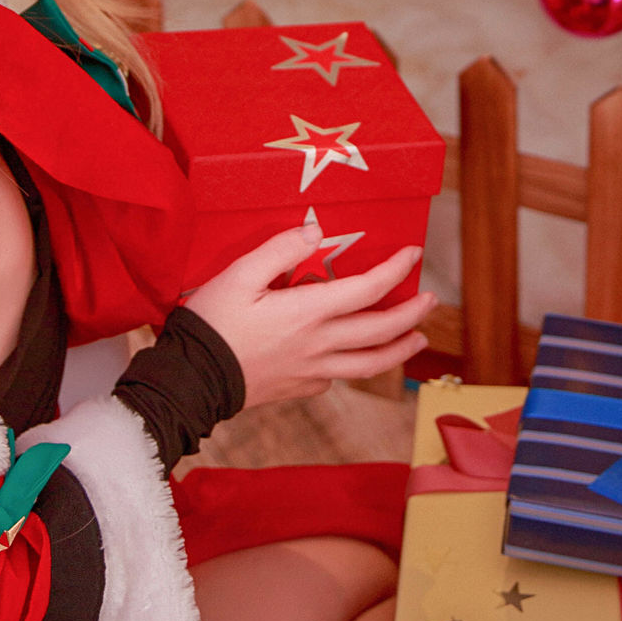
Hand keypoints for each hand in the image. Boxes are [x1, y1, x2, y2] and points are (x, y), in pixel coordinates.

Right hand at [184, 232, 433, 406]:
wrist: (190, 381)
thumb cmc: (211, 324)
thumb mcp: (239, 274)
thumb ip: (280, 250)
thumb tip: (315, 232)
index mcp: (308, 313)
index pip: (367, 290)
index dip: (395, 271)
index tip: (413, 254)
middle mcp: (318, 345)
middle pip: (379, 331)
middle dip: (411, 314)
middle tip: (431, 301)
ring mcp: (311, 372)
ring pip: (368, 365)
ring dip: (398, 350)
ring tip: (417, 340)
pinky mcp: (298, 389)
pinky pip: (337, 379)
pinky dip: (354, 367)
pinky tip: (354, 358)